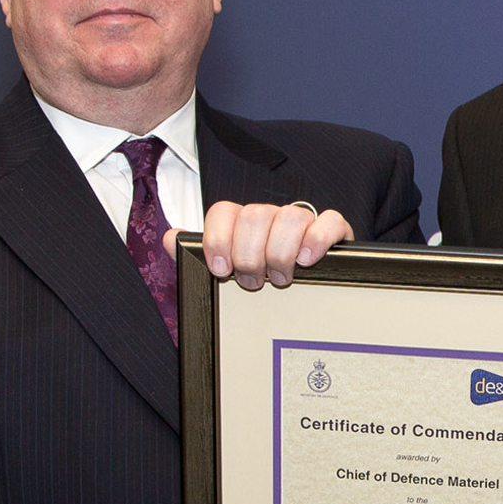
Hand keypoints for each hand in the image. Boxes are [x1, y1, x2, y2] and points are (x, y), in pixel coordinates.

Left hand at [176, 201, 354, 289]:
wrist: (308, 293)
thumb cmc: (262, 279)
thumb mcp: (228, 270)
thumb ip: (197, 255)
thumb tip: (169, 238)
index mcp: (242, 222)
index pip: (224, 211)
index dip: (218, 239)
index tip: (220, 269)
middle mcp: (271, 216)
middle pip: (255, 216)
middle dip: (250, 255)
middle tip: (252, 281)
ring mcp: (302, 220)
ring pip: (289, 217)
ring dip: (281, 252)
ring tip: (280, 278)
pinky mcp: (333, 229)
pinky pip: (329, 220)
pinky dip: (317, 239)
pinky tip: (308, 260)